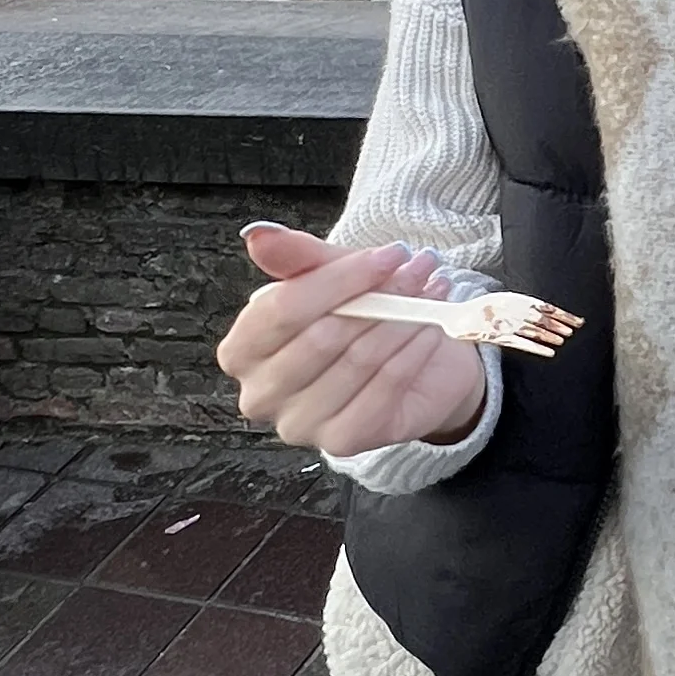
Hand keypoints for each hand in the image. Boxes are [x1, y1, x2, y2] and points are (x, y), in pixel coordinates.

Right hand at [218, 221, 489, 457]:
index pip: (282, 309)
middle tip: (419, 267)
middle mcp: (260, 395)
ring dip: (404, 319)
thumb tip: (259, 234)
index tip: (388, 254)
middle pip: (322, 336)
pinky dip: (413, 352)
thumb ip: (295, 256)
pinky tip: (432, 328)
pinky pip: (385, 388)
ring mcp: (298, 424)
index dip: (338, 279)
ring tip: (431, 289)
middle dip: (378, 296)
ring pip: (358, 361)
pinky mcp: (341, 442)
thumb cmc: (357, 315)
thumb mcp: (328, 275)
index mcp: (241, 350)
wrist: (409, 361)